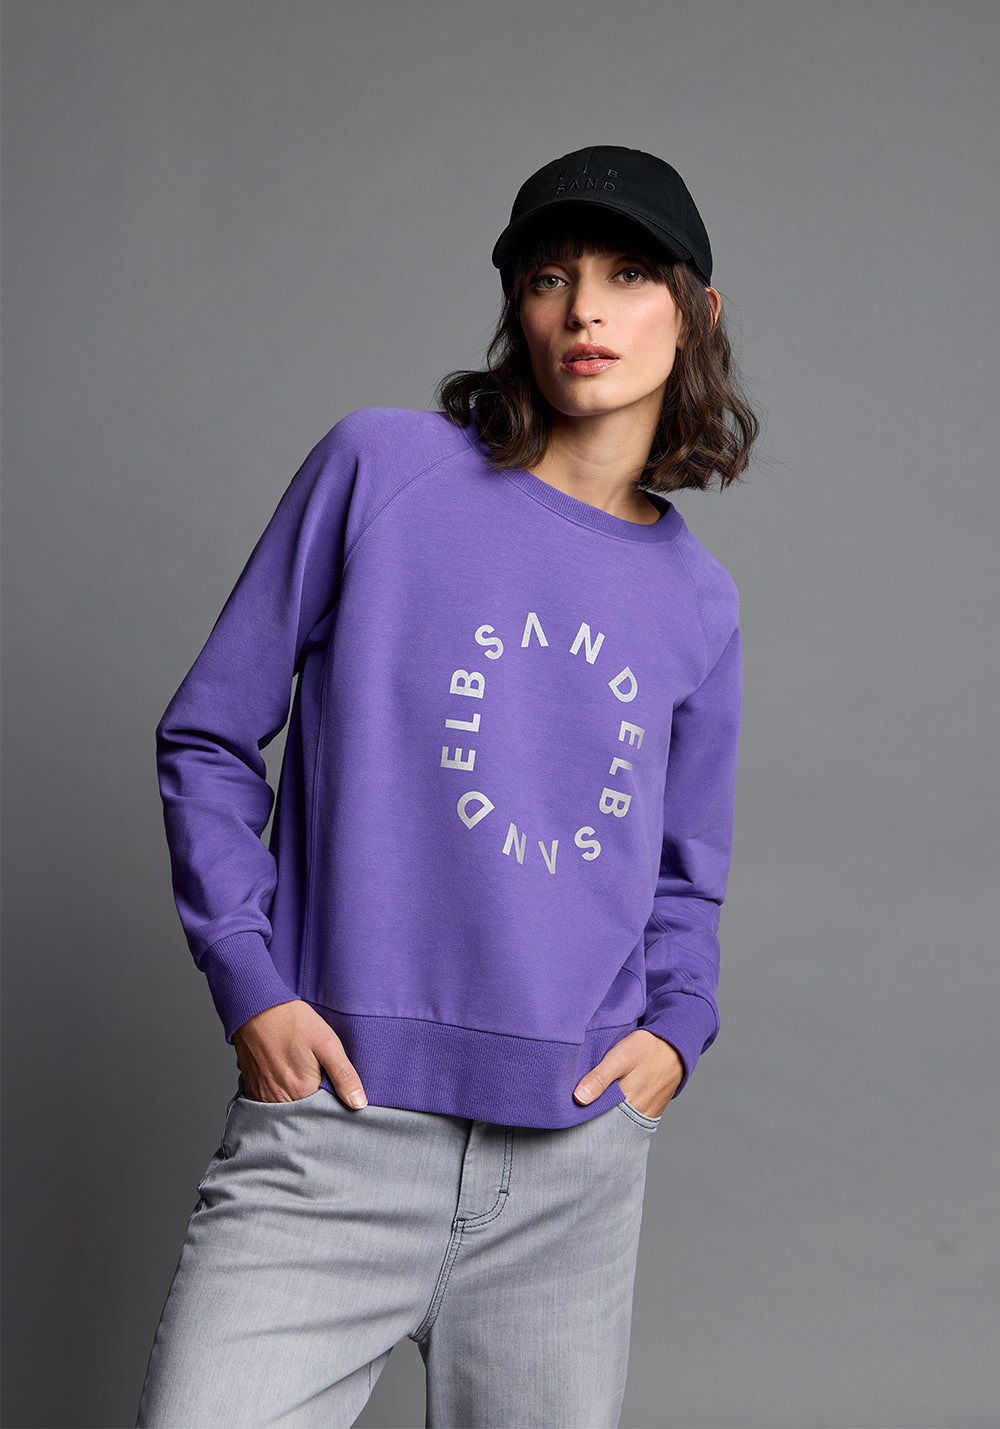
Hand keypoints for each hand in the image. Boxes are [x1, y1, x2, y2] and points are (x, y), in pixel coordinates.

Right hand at [232, 1000, 367, 1108]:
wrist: (257, 1009)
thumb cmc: (293, 1022)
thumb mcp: (327, 1043)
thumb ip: (343, 1075)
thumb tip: (359, 1104)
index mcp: (302, 1091)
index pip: (325, 1111)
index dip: (334, 1101)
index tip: (335, 1086)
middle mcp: (281, 1100)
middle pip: (306, 1113)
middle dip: (316, 1102)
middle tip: (317, 1075)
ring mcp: (264, 1096)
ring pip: (289, 1110)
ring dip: (297, 1100)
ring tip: (300, 1075)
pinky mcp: (253, 1090)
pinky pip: (271, 1104)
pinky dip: (281, 1096)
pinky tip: (286, 1077)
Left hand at [573, 1029, 683, 1117]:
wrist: (675, 1044)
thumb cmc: (646, 1048)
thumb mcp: (619, 1058)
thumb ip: (599, 1078)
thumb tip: (578, 1099)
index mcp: (627, 1103)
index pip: (598, 1121)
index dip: (582, 1117)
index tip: (568, 1111)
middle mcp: (637, 1114)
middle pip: (608, 1124)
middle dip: (592, 1119)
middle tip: (576, 1109)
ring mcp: (645, 1113)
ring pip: (619, 1121)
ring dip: (605, 1116)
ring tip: (591, 1106)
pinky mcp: (651, 1109)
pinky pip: (630, 1117)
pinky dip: (619, 1112)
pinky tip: (609, 1102)